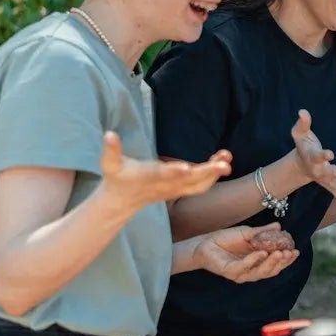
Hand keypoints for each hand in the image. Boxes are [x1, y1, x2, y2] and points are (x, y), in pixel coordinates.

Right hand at [100, 133, 231, 209]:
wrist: (122, 201)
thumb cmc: (117, 178)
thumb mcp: (109, 164)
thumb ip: (111, 149)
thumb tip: (109, 133)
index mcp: (148, 177)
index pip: (162, 175)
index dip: (174, 172)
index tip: (187, 168)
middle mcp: (164, 185)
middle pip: (189, 181)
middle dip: (207, 173)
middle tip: (224, 164)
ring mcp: (174, 190)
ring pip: (199, 185)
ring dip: (214, 173)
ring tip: (227, 157)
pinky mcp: (180, 190)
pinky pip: (201, 185)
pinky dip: (213, 174)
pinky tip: (222, 160)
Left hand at [194, 224, 299, 282]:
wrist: (205, 242)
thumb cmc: (226, 239)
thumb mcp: (248, 234)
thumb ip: (263, 232)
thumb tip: (280, 226)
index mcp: (257, 263)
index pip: (275, 264)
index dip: (287, 260)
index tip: (296, 251)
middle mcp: (251, 271)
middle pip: (271, 271)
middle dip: (282, 262)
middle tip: (290, 252)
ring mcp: (241, 273)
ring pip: (260, 272)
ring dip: (271, 263)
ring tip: (279, 253)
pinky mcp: (230, 272)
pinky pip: (244, 268)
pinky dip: (254, 260)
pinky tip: (261, 252)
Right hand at [290, 109, 335, 215]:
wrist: (299, 164)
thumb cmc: (302, 146)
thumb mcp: (299, 134)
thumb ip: (302, 124)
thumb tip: (302, 111)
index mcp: (313, 157)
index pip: (319, 155)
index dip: (324, 155)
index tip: (330, 154)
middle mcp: (319, 170)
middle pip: (330, 174)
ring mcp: (325, 179)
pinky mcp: (330, 185)